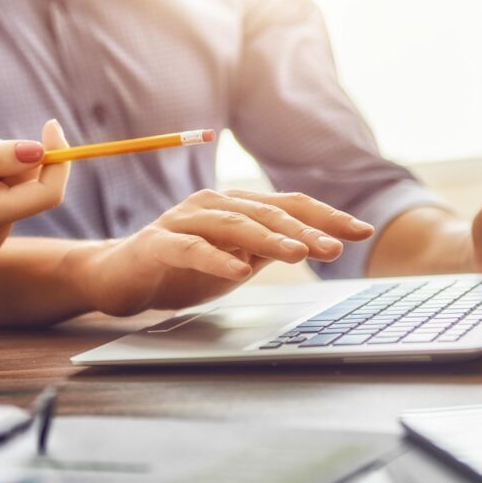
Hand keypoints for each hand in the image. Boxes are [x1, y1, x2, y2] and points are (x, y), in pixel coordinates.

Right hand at [75, 189, 373, 315]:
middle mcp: (212, 205)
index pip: (288, 206)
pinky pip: (190, 249)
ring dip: (269, 239)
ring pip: (233, 226)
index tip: (362, 232)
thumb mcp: (234, 260)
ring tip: (299, 255)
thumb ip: (266, 249)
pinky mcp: (157, 243)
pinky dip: (215, 258)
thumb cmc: (180, 268)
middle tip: (337, 247)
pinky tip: (238, 271)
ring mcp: (183, 221)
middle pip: (267, 213)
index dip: (326, 216)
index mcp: (235, 207)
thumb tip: (314, 243)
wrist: (119, 277)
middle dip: (306, 229)